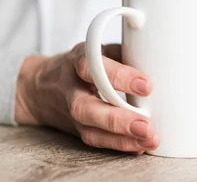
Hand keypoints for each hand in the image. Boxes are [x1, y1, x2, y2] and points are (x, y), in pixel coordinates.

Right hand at [15, 43, 158, 154]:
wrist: (40, 87)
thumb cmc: (78, 64)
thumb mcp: (97, 49)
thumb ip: (122, 54)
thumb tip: (156, 62)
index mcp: (77, 61)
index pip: (92, 66)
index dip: (118, 76)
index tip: (146, 85)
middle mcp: (71, 89)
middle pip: (86, 108)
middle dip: (117, 120)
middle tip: (146, 126)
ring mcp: (71, 113)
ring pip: (90, 131)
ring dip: (121, 139)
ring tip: (149, 140)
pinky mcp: (76, 130)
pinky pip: (96, 141)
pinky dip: (119, 145)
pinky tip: (139, 146)